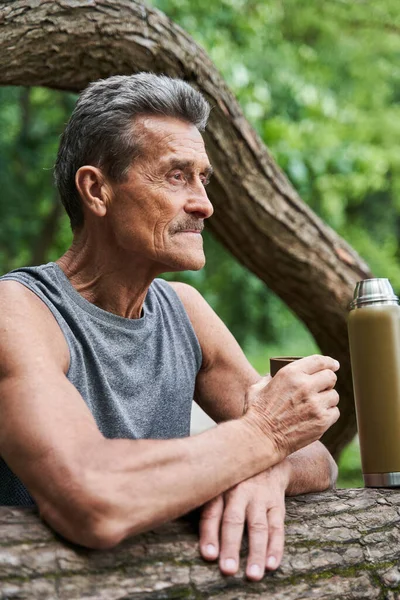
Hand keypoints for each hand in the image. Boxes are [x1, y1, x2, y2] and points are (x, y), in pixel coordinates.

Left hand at [199, 463, 289, 580]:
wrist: (265, 460)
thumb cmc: (231, 478)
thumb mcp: (216, 481)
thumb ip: (201, 499)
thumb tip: (173, 515)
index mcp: (219, 488)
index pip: (212, 512)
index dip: (209, 533)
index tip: (209, 555)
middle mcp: (239, 491)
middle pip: (234, 521)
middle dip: (231, 546)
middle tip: (228, 570)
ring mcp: (259, 498)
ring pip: (259, 527)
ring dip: (256, 552)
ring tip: (253, 575)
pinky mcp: (276, 504)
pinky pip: (277, 527)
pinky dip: (275, 547)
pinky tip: (272, 564)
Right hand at [244, 355, 339, 460]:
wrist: (261, 439)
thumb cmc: (256, 414)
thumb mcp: (258, 388)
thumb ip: (270, 378)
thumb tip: (274, 375)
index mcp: (290, 374)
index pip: (319, 361)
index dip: (329, 362)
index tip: (334, 365)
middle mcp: (305, 386)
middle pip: (330, 377)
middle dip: (327, 381)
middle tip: (323, 387)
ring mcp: (315, 404)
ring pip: (334, 395)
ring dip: (327, 399)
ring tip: (316, 405)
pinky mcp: (322, 421)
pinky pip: (334, 412)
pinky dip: (328, 414)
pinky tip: (317, 417)